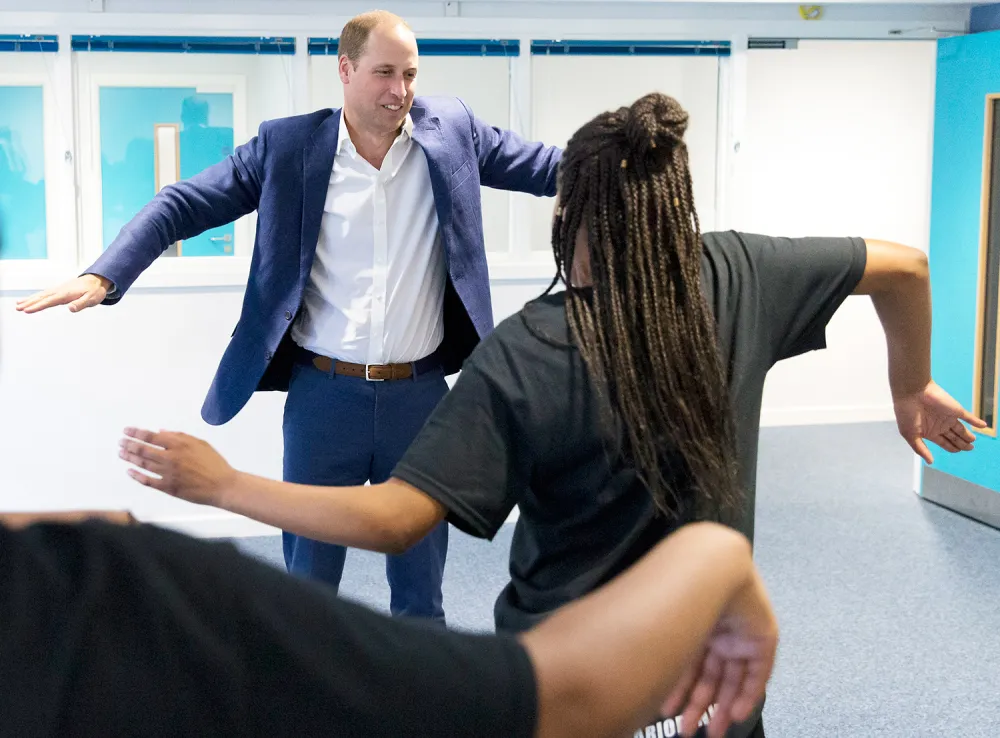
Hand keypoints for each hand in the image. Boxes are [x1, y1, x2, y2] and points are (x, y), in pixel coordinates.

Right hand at [15, 274, 110, 313]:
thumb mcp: (91, 299)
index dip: (38, 306)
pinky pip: (45, 294)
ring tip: (18, 305)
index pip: (50, 301)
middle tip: (17, 308)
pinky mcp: (59, 290)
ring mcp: (59, 290)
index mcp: (66, 294)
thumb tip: (70, 308)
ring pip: (41, 295)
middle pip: (42, 298)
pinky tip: (30, 300)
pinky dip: (36, 297)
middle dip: (29, 303)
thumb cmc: (95, 291)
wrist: (97, 280)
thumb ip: (80, 304)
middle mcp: (60, 291)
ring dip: (30, 300)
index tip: (27, 310)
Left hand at [118, 427, 236, 506]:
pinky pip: (148, 481)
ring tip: (121, 453)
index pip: (151, 436)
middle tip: (121, 442)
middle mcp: (171, 458)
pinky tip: (130, 471)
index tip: (127, 430)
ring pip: (143, 464)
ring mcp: (168, 473)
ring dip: (130, 458)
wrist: (222, 485)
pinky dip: (137, 476)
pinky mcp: (168, 487)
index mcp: (179, 445)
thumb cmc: (215, 464)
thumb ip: (180, 436)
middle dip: (129, 444)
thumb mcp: (200, 443)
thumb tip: (161, 431)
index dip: (136, 433)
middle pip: (143, 450)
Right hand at [661, 567, 777, 737]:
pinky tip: (737, 714)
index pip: (689, 667)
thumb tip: (630, 674)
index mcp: (695, 626)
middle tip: (692, 729)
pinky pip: (757, 675)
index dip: (680, 691)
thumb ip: (658, 652)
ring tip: (714, 732)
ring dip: (723, 707)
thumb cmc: (685, 589)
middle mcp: (718, 633)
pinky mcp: (762, 640)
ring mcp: (740, 637)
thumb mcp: (669, 628)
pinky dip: (748, 696)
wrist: (713, 571)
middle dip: (700, 706)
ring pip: (733, 681)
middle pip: (711, 678)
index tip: (670, 711)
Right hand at [893, 380, 986, 463]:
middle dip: (962, 444)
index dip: (951, 447)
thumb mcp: (910, 435)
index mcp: (929, 431)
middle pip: (954, 437)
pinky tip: (983, 425)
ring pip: (962, 429)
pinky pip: (969, 418)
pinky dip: (976, 422)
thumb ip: (920, 449)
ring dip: (968, 436)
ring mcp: (949, 417)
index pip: (944, 442)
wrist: (911, 393)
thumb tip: (930, 461)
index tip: (957, 451)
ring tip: (973, 441)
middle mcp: (940, 425)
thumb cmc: (906, 413)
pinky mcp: (956, 410)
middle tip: (970, 448)